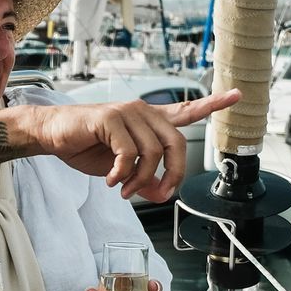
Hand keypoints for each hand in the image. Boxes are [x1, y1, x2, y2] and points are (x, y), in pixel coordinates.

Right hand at [24, 89, 237, 202]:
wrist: (53, 135)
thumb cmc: (86, 147)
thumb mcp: (122, 170)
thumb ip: (145, 179)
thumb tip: (161, 194)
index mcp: (149, 120)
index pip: (187, 110)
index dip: (213, 103)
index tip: (237, 95)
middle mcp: (143, 112)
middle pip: (176, 142)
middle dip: (173, 174)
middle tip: (159, 195)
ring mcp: (127, 112)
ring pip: (152, 151)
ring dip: (141, 180)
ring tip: (125, 190)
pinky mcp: (109, 118)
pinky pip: (128, 152)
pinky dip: (122, 174)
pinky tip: (111, 181)